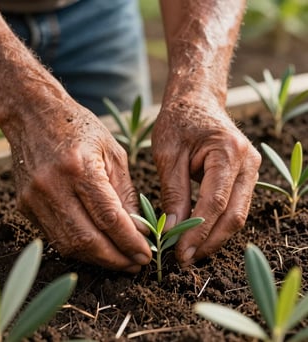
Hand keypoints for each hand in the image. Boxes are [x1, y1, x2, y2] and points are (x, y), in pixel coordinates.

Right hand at [10, 99, 151, 271]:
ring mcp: (34, 198)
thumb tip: (138, 230)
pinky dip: (79, 247)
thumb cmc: (79, 128)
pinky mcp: (24, 206)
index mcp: (80, 168)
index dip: (130, 242)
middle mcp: (52, 186)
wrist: (33, 115)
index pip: (109, 218)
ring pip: (69, 244)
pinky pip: (55, 237)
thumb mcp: (112, 152)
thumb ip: (125, 193)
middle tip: (136, 264)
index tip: (147, 254)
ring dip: (97, 259)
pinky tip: (97, 247)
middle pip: (87, 239)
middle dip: (116, 259)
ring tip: (120, 260)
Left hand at [152, 98, 260, 266]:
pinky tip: (199, 235)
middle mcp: (248, 163)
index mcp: (228, 152)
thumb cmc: (178, 121)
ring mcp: (251, 170)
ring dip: (214, 237)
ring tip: (190, 252)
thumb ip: (173, 192)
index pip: (215, 203)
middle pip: (233, 215)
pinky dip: (217, 224)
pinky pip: (234, 206)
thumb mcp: (168, 155)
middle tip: (184, 259)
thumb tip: (173, 229)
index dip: (198, 232)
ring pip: (237, 214)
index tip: (179, 252)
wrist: (195, 101)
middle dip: (209, 241)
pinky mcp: (245, 176)